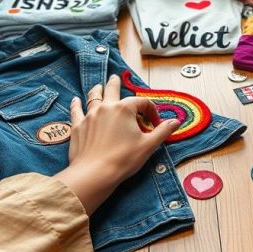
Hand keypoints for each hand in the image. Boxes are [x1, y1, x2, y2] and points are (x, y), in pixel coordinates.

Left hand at [53, 74, 178, 213]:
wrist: (95, 174)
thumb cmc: (123, 159)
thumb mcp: (148, 146)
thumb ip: (163, 131)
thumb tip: (176, 122)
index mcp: (124, 109)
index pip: (141, 102)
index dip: (151, 111)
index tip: (154, 124)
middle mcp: (106, 107)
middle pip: (112, 89)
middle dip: (115, 83)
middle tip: (116, 78)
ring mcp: (90, 115)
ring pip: (93, 97)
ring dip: (97, 90)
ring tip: (99, 86)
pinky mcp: (78, 126)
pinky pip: (76, 111)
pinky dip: (76, 104)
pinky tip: (75, 100)